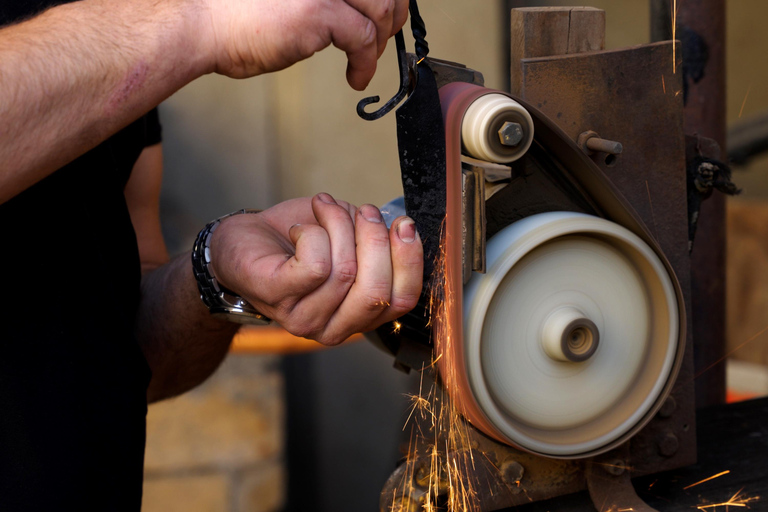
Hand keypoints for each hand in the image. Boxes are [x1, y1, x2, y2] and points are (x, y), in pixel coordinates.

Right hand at [200, 0, 409, 89]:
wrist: (204, 24)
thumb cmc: (237, 13)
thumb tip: (356, 14)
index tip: (386, 18)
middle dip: (391, 17)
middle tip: (382, 41)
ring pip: (380, 10)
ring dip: (379, 43)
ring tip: (364, 62)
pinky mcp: (319, 11)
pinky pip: (363, 39)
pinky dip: (365, 64)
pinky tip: (355, 77)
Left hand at [208, 193, 422, 344]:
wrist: (242, 242)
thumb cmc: (298, 241)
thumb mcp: (348, 241)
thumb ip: (377, 245)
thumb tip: (404, 229)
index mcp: (359, 317)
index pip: (401, 301)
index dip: (410, 260)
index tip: (405, 224)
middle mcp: (333, 327)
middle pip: (375, 290)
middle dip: (376, 240)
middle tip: (364, 212)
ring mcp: (303, 318)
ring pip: (344, 269)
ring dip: (339, 224)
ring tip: (325, 208)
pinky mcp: (277, 296)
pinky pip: (314, 264)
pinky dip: (313, 232)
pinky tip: (301, 228)